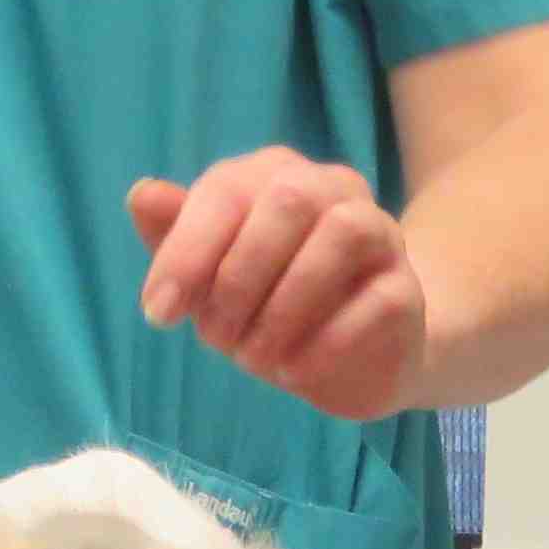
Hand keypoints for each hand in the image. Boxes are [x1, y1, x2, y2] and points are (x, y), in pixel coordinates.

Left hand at [129, 150, 427, 419]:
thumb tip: (142, 195)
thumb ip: (177, 235)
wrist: (355, 354)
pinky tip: (293, 373)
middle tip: (215, 340)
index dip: (187, 250)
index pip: (226, 190)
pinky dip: (326, 342)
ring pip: (342, 234)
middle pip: (288, 201)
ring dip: (286, 305)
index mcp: (276, 175)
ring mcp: (381, 233)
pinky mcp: (406, 289)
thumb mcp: (212, 276)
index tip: (159, 313)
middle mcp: (333, 189)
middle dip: (239, 275)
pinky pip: (378, 300)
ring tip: (255, 360)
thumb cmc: (268, 302)